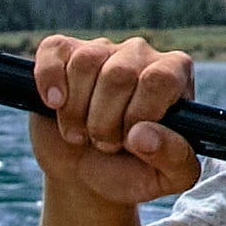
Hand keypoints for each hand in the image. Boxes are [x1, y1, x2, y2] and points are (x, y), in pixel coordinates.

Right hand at [27, 36, 204, 209]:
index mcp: (175, 74)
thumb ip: (174, 158)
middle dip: (104, 122)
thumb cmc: (133, 169)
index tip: (130, 141)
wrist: (88, 174)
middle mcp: (141, 54)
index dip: (137, 116)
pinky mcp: (64, 54)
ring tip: (82, 133)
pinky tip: (54, 104)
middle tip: (105, 144)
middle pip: (118, 74)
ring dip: (76, 111)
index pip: (159, 80)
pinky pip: (53, 51)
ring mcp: (101, 49)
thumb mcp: (168, 176)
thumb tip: (143, 135)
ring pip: (86, 63)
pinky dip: (50, 80)